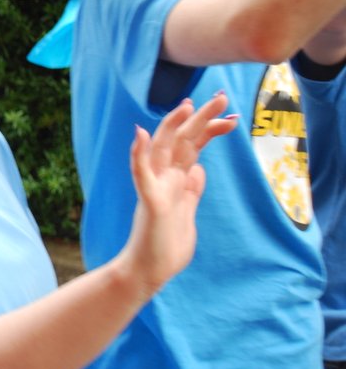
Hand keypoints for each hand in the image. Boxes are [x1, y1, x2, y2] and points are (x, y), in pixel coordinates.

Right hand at [117, 93, 235, 295]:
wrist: (149, 272)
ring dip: (172, 126)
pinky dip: (138, 154)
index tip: (230, 116)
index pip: (193, 147)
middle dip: (201, 118)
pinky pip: (141, 174)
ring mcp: (155, 188)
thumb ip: (191, 190)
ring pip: (161, 149)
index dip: (210, 129)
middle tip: (222, 96)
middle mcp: (164, 179)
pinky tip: (139, 134)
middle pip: (182, 140)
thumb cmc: (166, 246)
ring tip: (186, 105)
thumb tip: (199, 169)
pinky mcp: (150, 202)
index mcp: (175, 181)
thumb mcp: (187, 213)